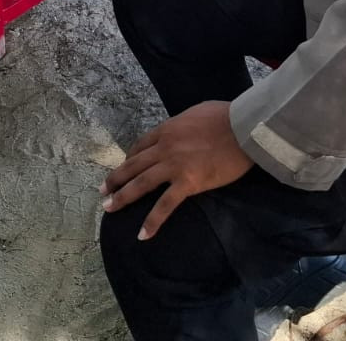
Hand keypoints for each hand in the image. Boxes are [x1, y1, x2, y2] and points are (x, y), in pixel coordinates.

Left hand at [100, 102, 251, 240]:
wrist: (242, 127)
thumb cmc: (225, 116)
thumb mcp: (195, 113)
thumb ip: (183, 124)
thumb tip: (182, 130)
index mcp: (166, 129)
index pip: (140, 146)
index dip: (129, 159)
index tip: (123, 168)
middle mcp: (164, 147)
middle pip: (133, 165)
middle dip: (115, 179)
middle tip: (103, 191)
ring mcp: (174, 165)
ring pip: (140, 184)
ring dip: (122, 197)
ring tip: (108, 208)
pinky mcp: (188, 182)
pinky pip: (165, 205)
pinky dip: (152, 220)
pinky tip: (142, 234)